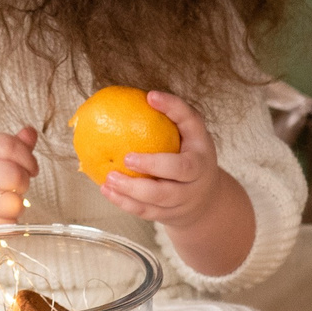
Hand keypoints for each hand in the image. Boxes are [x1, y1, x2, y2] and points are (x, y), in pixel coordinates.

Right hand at [0, 127, 39, 235]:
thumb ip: (12, 146)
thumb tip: (31, 132)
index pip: (9, 146)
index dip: (28, 158)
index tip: (31, 169)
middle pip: (13, 175)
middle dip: (23, 184)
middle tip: (17, 189)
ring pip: (12, 203)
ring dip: (16, 207)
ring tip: (4, 204)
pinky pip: (5, 225)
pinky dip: (8, 224)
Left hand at [97, 91, 221, 227]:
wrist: (205, 201)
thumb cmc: (188, 157)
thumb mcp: (188, 136)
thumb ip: (170, 118)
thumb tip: (137, 96)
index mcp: (202, 146)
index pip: (192, 122)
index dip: (173, 108)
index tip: (150, 96)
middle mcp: (199, 173)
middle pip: (180, 169)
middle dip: (154, 164)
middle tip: (127, 157)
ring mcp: (186, 197)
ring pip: (161, 196)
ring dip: (133, 189)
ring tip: (109, 178)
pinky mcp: (171, 214)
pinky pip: (147, 211)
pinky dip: (125, 203)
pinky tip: (106, 190)